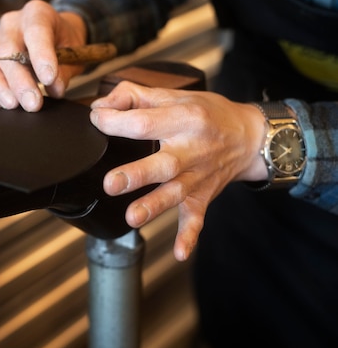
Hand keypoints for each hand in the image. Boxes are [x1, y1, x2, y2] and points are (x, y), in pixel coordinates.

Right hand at [0, 0, 87, 111]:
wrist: (54, 37)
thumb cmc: (63, 42)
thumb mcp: (74, 52)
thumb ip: (65, 70)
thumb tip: (55, 88)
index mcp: (37, 13)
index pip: (36, 31)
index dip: (41, 56)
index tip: (49, 79)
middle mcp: (12, 24)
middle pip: (8, 51)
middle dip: (19, 81)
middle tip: (32, 103)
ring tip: (13, 105)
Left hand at [89, 81, 268, 260]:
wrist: (251, 137)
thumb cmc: (208, 114)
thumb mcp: (176, 94)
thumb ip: (134, 95)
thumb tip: (101, 105)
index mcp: (184, 119)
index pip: (144, 123)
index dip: (115, 122)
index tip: (95, 121)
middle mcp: (192, 150)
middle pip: (162, 164)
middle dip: (136, 175)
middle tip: (110, 183)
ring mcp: (197, 176)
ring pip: (174, 193)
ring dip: (153, 206)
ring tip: (132, 217)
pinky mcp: (202, 196)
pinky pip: (197, 218)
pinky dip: (190, 236)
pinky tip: (180, 252)